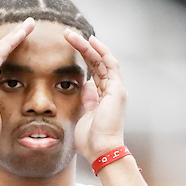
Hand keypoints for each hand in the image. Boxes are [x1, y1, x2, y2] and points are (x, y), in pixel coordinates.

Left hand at [65, 30, 127, 161]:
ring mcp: (116, 89)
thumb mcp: (85, 115)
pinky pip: (110, 65)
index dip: (84, 59)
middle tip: (67, 35)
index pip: (94, 73)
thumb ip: (87, 100)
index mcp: (103, 98)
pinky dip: (101, 52)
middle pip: (97, 64)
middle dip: (83, 48)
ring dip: (87, 46)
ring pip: (101, 60)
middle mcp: (112, 91)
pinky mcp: (117, 89)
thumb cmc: (91, 140)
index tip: (71, 48)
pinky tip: (91, 41)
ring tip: (72, 35)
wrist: (102, 150)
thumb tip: (85, 86)